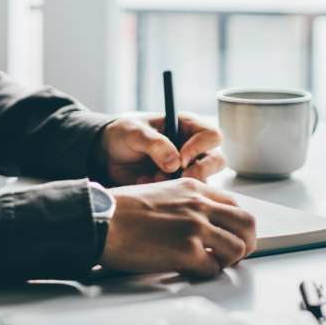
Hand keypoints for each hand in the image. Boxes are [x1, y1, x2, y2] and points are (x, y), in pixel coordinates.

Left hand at [95, 112, 225, 185]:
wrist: (108, 155)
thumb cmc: (124, 134)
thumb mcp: (134, 132)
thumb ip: (154, 143)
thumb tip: (175, 163)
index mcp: (187, 127)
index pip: (212, 135)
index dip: (201, 147)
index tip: (182, 157)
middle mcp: (193, 149)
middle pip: (217, 161)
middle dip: (199, 172)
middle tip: (178, 177)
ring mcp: (187, 170)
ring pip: (203, 182)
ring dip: (180, 185)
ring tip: (153, 178)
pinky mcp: (177, 187)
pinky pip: (184, 196)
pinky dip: (166, 194)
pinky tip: (145, 183)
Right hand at [99, 178, 256, 277]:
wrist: (102, 219)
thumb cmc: (121, 210)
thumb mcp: (161, 193)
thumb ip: (185, 203)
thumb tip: (200, 223)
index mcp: (194, 188)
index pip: (234, 204)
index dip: (236, 224)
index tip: (229, 235)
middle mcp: (200, 205)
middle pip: (246, 224)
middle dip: (246, 243)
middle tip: (233, 255)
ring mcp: (196, 227)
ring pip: (238, 248)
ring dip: (227, 260)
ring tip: (210, 264)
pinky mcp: (187, 251)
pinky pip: (213, 268)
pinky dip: (205, 273)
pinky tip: (190, 270)